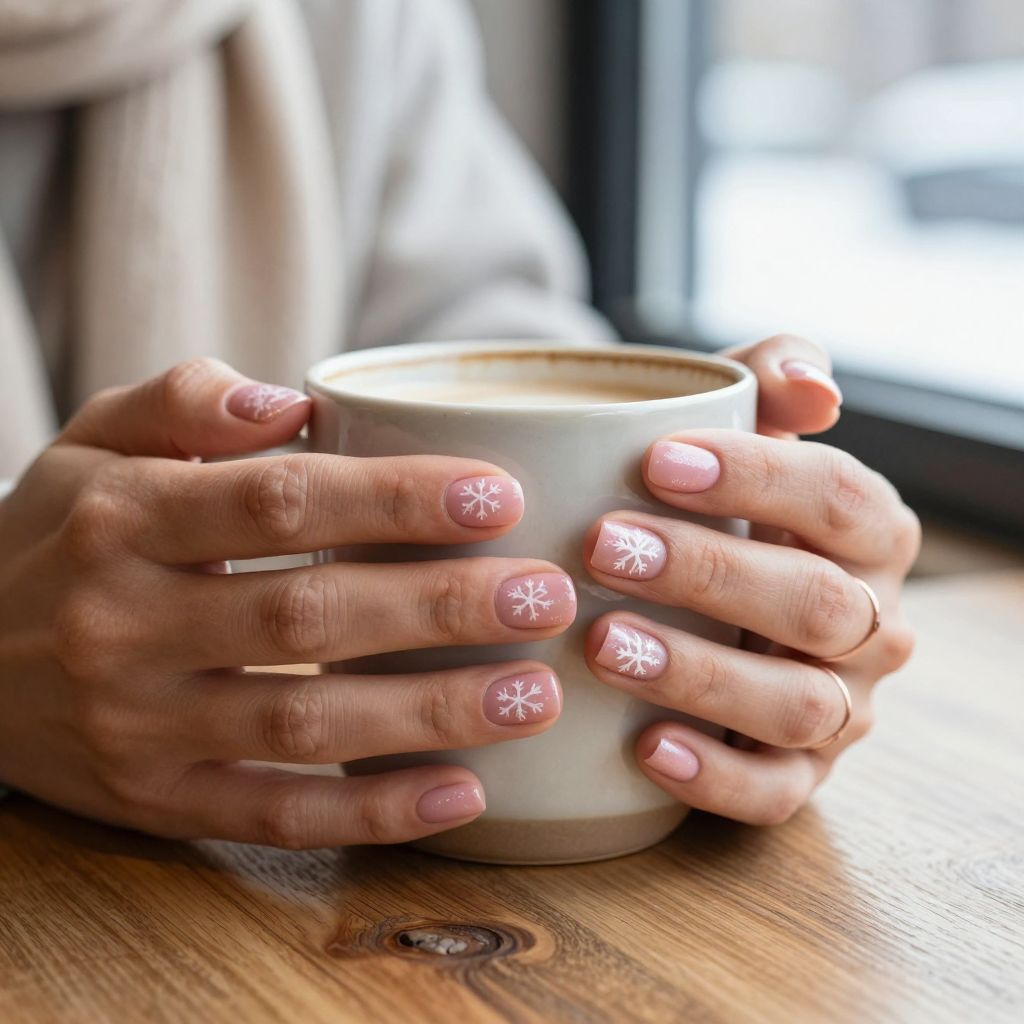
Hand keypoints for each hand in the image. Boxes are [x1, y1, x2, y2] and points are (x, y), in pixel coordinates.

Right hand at [0, 359, 572, 847]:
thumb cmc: (63, 531)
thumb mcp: (96, 441)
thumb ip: (185, 400)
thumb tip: (290, 400)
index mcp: (125, 520)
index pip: (279, 502)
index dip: (396, 499)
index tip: (500, 495)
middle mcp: (127, 625)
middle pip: (307, 617)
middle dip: (440, 607)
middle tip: (545, 595)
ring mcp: (139, 726)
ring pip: (302, 726)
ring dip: (428, 715)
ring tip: (534, 696)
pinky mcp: (153, 801)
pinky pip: (272, 815)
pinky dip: (370, 813)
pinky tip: (461, 795)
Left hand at [583, 335, 919, 824]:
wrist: (695, 593)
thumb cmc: (710, 500)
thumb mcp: (737, 426)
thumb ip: (771, 378)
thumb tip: (811, 387)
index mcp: (869, 531)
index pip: (837, 496)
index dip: (754, 477)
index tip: (653, 461)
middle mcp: (872, 622)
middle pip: (816, 602)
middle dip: (709, 573)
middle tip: (603, 549)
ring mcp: (842, 705)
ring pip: (796, 702)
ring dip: (700, 673)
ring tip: (603, 644)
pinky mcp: (800, 774)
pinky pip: (774, 791)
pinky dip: (714, 776)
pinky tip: (644, 747)